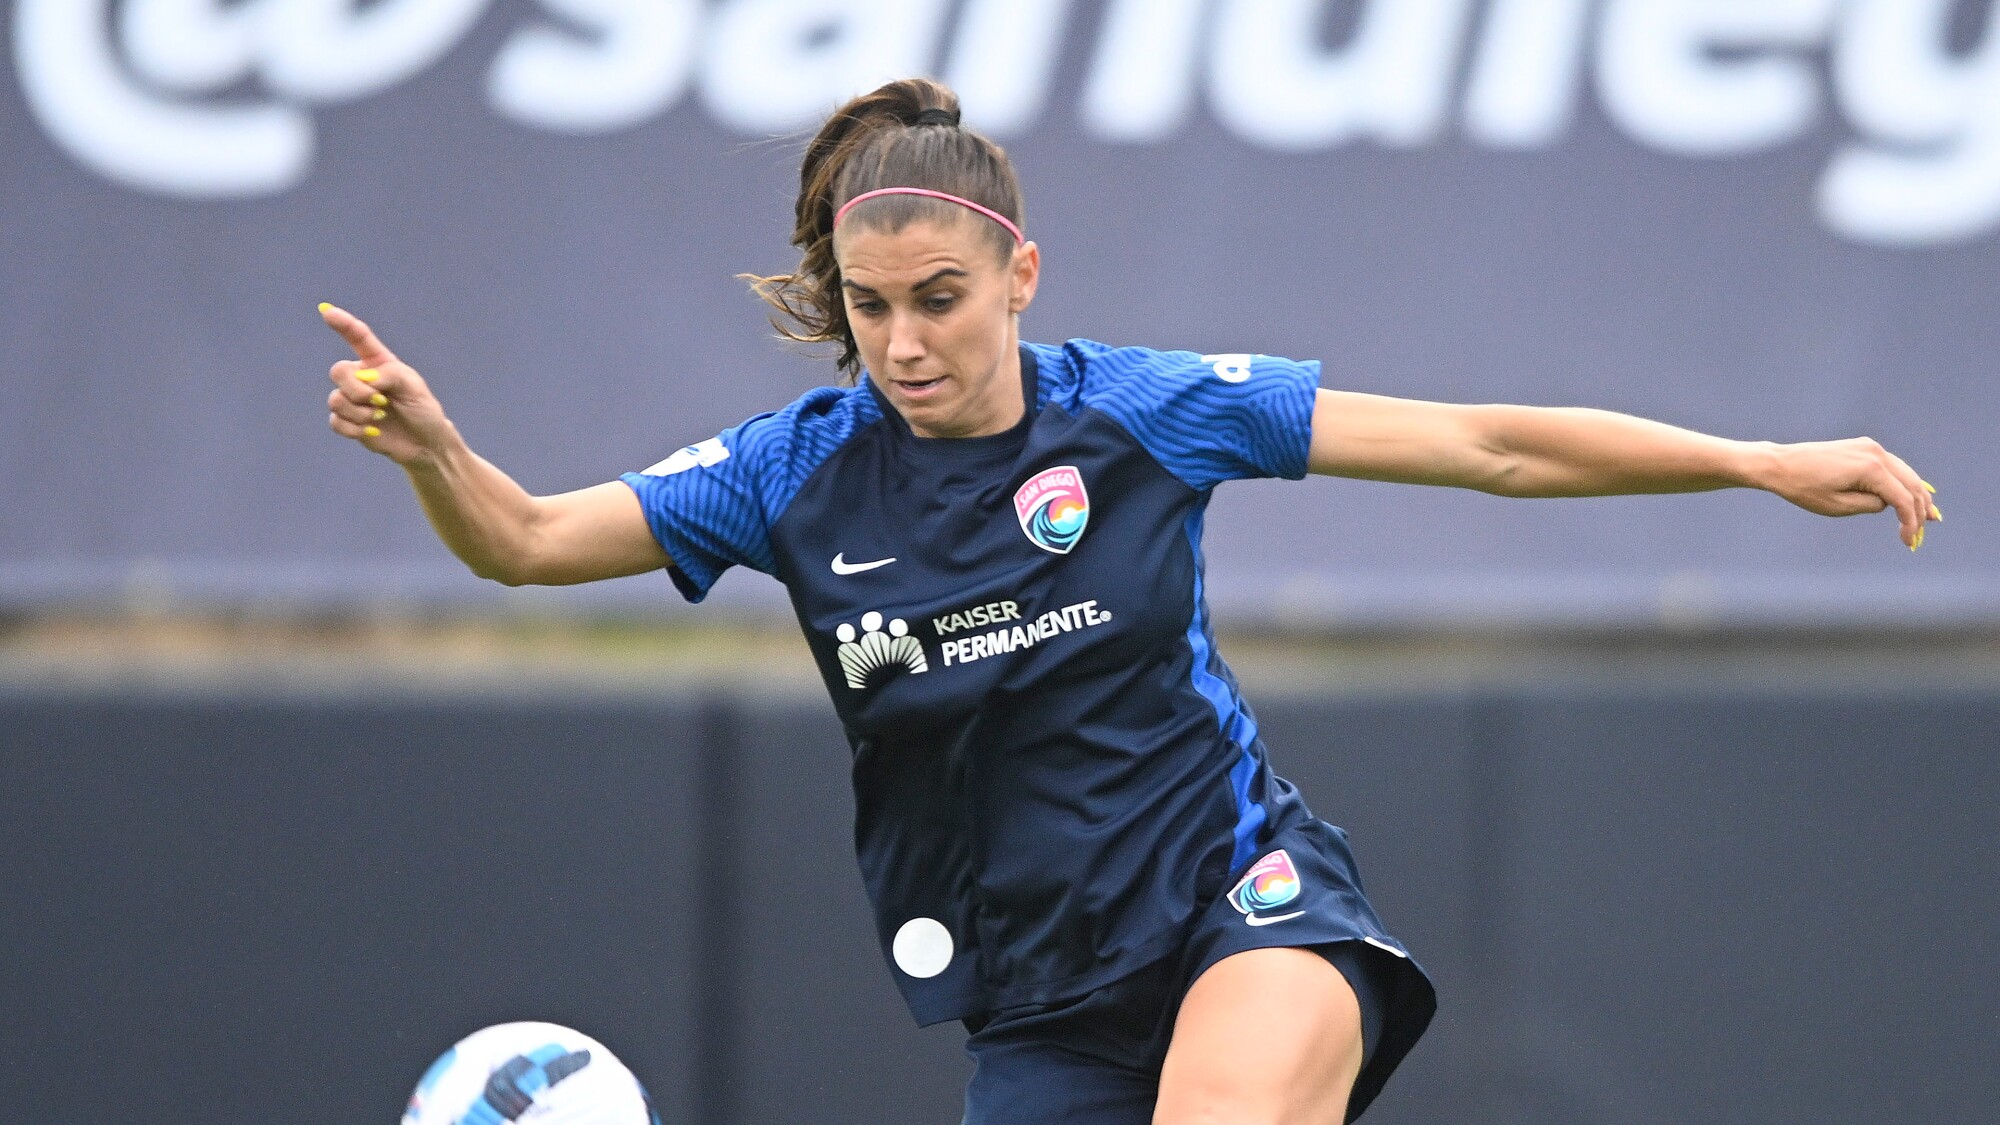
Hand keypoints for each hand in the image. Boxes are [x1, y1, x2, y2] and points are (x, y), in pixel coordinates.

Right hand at [319, 302, 455, 465]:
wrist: (423, 443)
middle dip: (357, 390)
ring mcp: (352, 399)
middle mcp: (361, 377)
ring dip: (359, 412)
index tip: (327, 311)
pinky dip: (354, 428)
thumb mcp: (413, 386)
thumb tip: (365, 379)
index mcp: (378, 362)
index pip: (358, 337)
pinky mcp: (347, 421)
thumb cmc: (422, 409)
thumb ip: (390, 375)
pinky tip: (372, 431)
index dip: (343, 324)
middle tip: (381, 402)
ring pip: (335, 400)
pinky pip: (335, 421)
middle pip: (339, 372)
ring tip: (381, 418)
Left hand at [1761, 437, 1941, 550]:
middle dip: (1920, 509)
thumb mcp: (1838, 506)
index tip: (1907, 542)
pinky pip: (1892, 466)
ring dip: (1916, 494)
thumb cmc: (1804, 488)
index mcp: (1871, 468)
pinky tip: (1910, 494)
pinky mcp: (1864, 446)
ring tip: (1928, 515)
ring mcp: (1871, 447)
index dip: (1910, 522)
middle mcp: (1876, 453)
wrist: (1780, 464)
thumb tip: (1889, 502)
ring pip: (1905, 473)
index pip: (1903, 499)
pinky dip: (1902, 481)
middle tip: (1924, 530)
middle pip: (1911, 484)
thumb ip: (1870, 505)